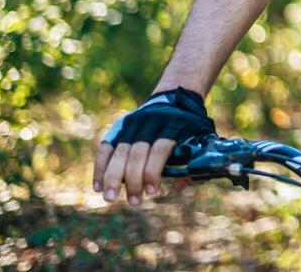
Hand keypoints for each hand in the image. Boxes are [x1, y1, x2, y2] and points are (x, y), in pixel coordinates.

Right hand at [94, 88, 214, 205]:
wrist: (176, 99)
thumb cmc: (191, 126)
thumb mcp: (202, 138)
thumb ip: (196, 162)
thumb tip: (178, 185)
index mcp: (174, 125)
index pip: (160, 148)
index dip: (153, 171)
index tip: (152, 191)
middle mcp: (150, 122)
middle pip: (137, 152)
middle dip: (132, 179)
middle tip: (133, 201)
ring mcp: (132, 123)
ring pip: (118, 150)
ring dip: (112, 177)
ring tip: (110, 198)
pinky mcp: (119, 126)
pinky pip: (105, 146)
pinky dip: (100, 166)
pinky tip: (98, 186)